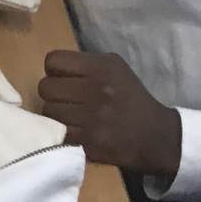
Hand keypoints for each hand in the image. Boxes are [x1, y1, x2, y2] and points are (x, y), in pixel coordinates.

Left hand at [39, 50, 181, 181]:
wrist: (155, 135)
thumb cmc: (130, 98)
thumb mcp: (115, 69)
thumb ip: (84, 65)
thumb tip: (50, 68)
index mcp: (103, 67)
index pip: (54, 61)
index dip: (54, 71)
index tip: (64, 79)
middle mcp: (97, 89)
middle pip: (45, 87)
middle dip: (53, 94)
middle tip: (66, 100)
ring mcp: (92, 117)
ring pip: (48, 111)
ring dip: (55, 114)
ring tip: (71, 116)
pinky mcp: (89, 140)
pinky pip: (58, 132)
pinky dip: (63, 132)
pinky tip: (75, 130)